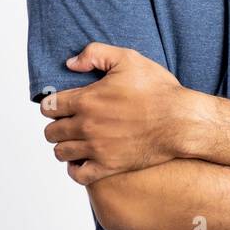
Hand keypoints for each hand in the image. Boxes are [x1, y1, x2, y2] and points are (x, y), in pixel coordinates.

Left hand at [40, 42, 189, 183]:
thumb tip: (70, 63)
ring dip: (64, 146)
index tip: (61, 104)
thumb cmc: (158, 90)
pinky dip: (75, 169)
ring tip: (75, 141)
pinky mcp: (109, 166)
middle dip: (56, 125)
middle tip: (69, 122)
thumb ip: (95, 54)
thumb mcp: (128, 59)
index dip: (52, 104)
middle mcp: (86, 126)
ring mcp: (97, 148)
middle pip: (50, 132)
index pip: (48, 107)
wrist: (181, 121)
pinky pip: (79, 175)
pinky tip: (83, 160)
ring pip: (61, 153)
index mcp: (86, 100)